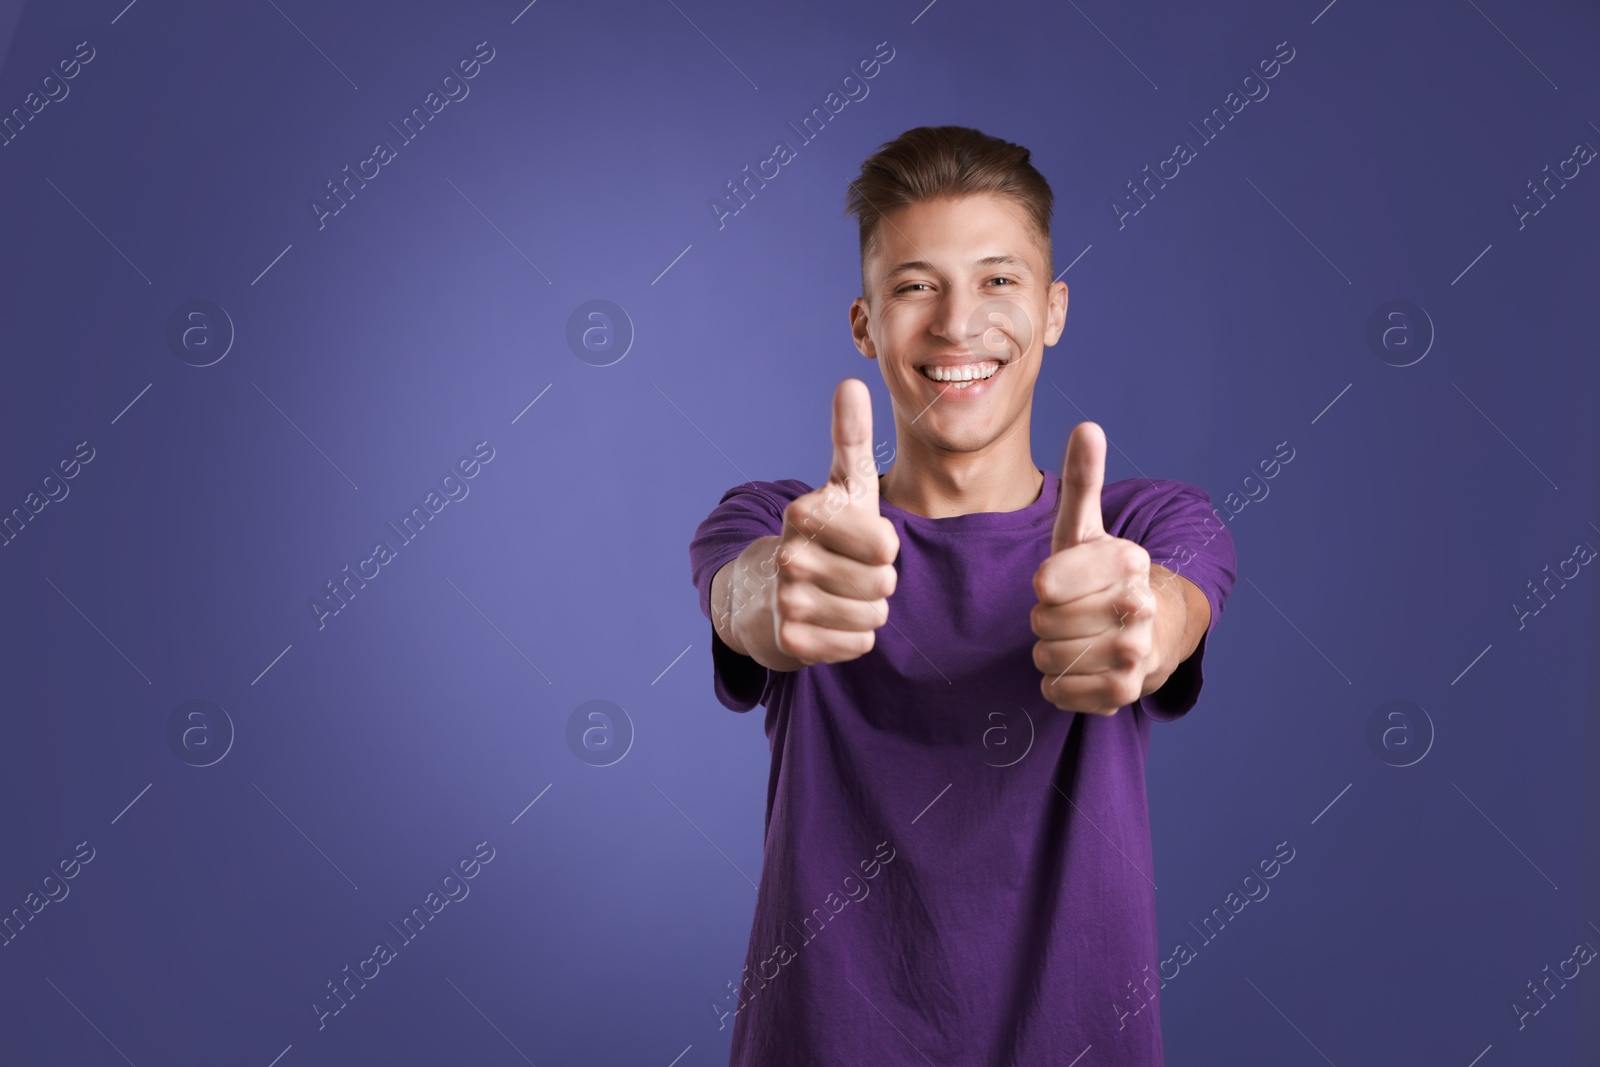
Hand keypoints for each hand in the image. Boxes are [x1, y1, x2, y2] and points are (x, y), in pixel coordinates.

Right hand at [771, 379, 900, 664]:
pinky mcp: (790, 640)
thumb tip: (851, 383)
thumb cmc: (826, 533)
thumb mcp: (844, 486)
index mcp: (804, 513)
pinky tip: (831, 621)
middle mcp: (789, 555)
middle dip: (879, 581)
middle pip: (883, 583)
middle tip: (851, 571)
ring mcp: (786, 600)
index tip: (862, 539)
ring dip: (869, 609)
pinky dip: (854, 637)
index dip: (884, 545)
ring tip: (842, 595)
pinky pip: (858, 644)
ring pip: (873, 616)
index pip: (885, 545)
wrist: (769, 592)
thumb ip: (851, 437)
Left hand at [1030, 422, 1158, 713]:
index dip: (1044, 586)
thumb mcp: (1086, 527)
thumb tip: (1087, 426)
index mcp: (1127, 561)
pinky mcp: (1126, 691)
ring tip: (1076, 638)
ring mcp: (1136, 651)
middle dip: (1045, 620)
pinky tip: (1081, 667)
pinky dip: (1057, 684)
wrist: (1149, 632)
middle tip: (1071, 613)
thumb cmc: (1100, 575)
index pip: (1045, 583)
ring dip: (1049, 652)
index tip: (1064, 582)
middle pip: (1042, 622)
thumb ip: (1084, 479)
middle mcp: (1139, 605)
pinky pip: (1057, 691)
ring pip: (1046, 657)